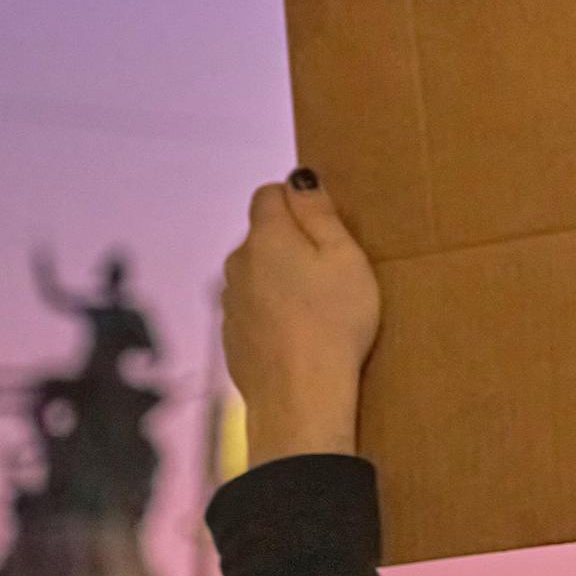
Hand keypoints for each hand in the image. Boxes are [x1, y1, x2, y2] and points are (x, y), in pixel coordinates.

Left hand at [222, 171, 381, 468]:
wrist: (301, 396)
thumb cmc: (334, 322)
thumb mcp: (345, 257)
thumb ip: (319, 213)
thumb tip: (299, 178)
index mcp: (266, 237)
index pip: (268, 194)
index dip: (298, 202)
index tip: (327, 227)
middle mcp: (238, 264)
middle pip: (263, 235)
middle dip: (292, 243)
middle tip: (332, 271)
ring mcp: (230, 303)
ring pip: (257, 274)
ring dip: (281, 279)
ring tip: (319, 307)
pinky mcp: (232, 338)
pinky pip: (254, 309)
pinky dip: (273, 313)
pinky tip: (301, 334)